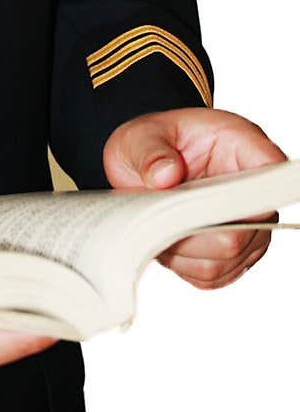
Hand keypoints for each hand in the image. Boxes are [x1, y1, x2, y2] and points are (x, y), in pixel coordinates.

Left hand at [103, 108, 286, 288]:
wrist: (140, 168)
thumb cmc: (150, 145)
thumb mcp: (140, 136)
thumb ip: (150, 152)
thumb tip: (165, 175)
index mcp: (242, 144)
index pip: (270, 169)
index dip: (251, 189)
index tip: (211, 198)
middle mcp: (254, 190)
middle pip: (246, 225)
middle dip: (196, 223)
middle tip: (160, 209)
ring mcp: (250, 228)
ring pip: (226, 256)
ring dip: (184, 245)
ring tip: (161, 220)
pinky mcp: (234, 258)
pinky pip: (213, 275)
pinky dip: (183, 264)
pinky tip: (168, 239)